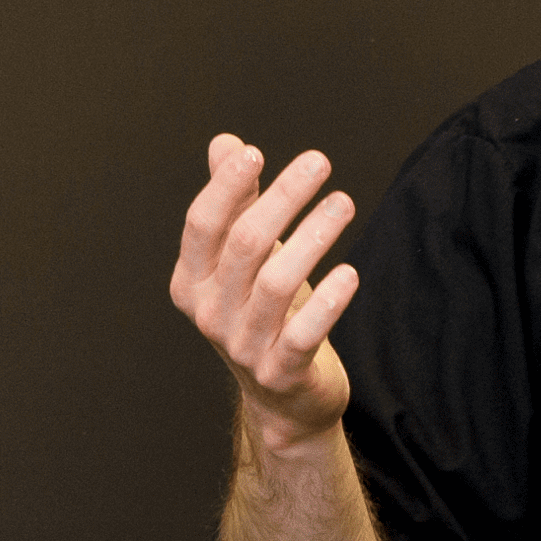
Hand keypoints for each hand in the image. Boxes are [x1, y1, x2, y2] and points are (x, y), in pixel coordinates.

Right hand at [169, 133, 357, 455]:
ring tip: (343, 203)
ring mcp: (243, 346)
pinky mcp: (281, 372)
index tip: (256, 153)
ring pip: (276, 283)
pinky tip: (350, 273)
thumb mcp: (244, 258)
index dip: (226, 188)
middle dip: (283, 198)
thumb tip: (226, 143)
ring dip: (313, 237)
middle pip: (244, 245)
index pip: (202, 225)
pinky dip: (328, 302)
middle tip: (319, 162)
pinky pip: (303, 334)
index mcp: (191, 281)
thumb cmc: (264, 312)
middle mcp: (210, 313)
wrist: (284, 398)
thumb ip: (235, 201)